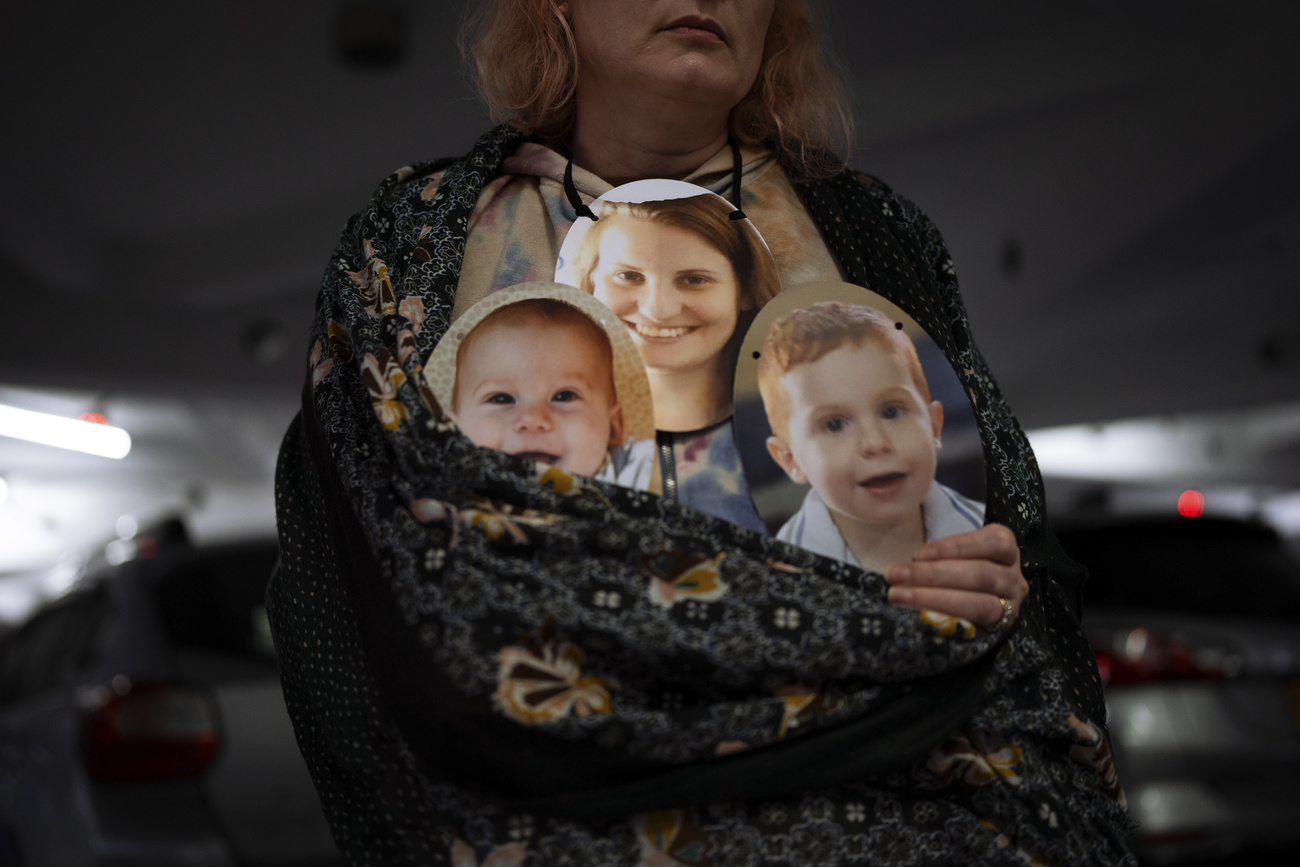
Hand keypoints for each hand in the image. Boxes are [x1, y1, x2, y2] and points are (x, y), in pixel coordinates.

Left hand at [886, 523, 1027, 631]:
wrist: (961, 596)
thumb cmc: (947, 563)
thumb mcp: (948, 548)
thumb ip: (934, 547)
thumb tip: (902, 546)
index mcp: (1004, 547)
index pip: (991, 543)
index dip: (954, 547)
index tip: (919, 554)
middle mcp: (1013, 577)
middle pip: (981, 574)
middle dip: (934, 575)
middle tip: (896, 575)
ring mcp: (1010, 606)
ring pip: (979, 604)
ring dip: (934, 599)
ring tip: (899, 596)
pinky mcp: (997, 631)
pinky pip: (974, 627)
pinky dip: (944, 620)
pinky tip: (917, 616)